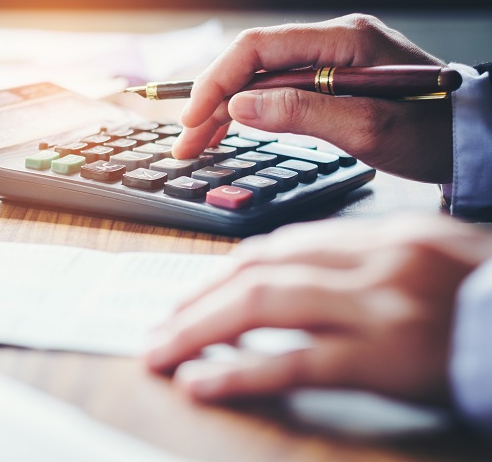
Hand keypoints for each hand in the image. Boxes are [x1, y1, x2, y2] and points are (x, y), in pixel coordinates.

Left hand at [144, 214, 491, 404]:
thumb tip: (293, 278)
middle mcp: (374, 260)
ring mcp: (380, 306)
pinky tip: (202, 384)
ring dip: (200, 329)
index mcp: (381, 235)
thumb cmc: (486, 298)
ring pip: (263, 305)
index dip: (225, 273)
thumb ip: (363, 262)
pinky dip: (240, 373)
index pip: (280, 247)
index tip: (193, 294)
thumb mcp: (428, 260)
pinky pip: (296, 362)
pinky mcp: (386, 357)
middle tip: (161, 325)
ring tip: (162, 352)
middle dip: (199, 299)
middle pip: (259, 270)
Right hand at [172, 14, 451, 183]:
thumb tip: (239, 107)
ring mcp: (330, 60)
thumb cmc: (431, 133)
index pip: (258, 48)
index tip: (193, 119)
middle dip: (212, 102)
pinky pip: (277, 91)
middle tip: (185, 143)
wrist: (470, 138)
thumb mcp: (367, 128)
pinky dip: (249, 113)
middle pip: (252, 64)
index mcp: (343, 40)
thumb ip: (301, 113)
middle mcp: (332, 42)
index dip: (217, 82)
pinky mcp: (330, 81)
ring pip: (259, 79)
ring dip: (224, 111)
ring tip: (197, 144)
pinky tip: (228, 130)